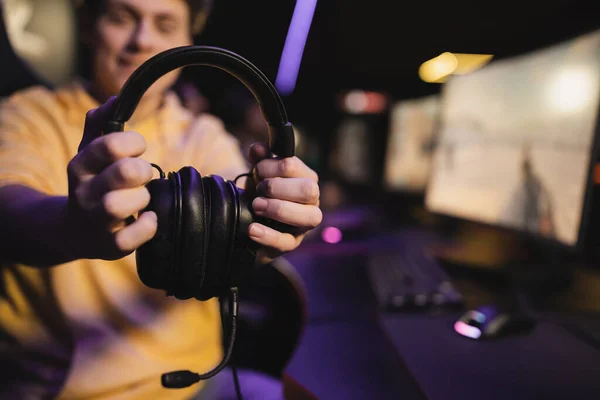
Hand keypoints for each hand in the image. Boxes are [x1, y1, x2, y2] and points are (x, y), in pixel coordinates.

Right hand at [65, 97, 156, 259]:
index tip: (139, 148)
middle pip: (121, 173)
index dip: (133, 142)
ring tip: (142, 198)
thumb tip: (116, 99)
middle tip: (143, 174)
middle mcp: (84, 192)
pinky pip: (127, 240)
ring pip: (118, 206)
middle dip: (140, 170)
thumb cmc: (93, 183)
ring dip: (140, 198)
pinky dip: (145, 228)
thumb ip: (101, 124)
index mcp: (81, 165)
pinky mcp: (108, 246)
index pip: (109, 145)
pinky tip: (149, 218)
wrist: (74, 229)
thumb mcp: (90, 152)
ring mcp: (95, 220)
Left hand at [246, 143, 321, 262]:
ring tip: (256, 206)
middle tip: (258, 190)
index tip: (256, 170)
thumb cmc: (261, 192)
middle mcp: (312, 201)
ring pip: (308, 217)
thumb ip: (259, 159)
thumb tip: (258, 149)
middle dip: (278, 187)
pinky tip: (252, 229)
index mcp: (306, 178)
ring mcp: (304, 224)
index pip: (294, 166)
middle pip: (309, 190)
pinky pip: (286, 242)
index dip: (271, 166)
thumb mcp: (258, 174)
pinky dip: (268, 235)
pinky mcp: (292, 243)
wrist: (250, 220)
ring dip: (278, 209)